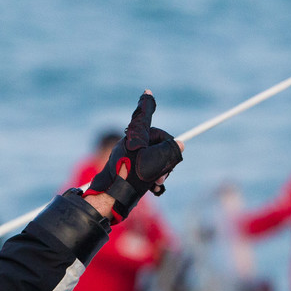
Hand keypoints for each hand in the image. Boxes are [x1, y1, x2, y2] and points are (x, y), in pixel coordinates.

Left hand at [85, 91, 184, 219]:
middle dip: (166, 157)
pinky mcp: (129, 170)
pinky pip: (146, 171)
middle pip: (158, 142)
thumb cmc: (133, 175)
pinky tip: (154, 189)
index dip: (148, 103)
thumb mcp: (158, 161)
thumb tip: (179, 145)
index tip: (147, 92)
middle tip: (163, 172)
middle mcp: (132, 143)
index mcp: (137, 134)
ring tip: (157, 182)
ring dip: (161, 172)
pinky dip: (153, 180)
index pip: (144, 114)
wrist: (112, 197)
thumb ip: (172, 150)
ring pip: (154, 158)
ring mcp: (130, 157)